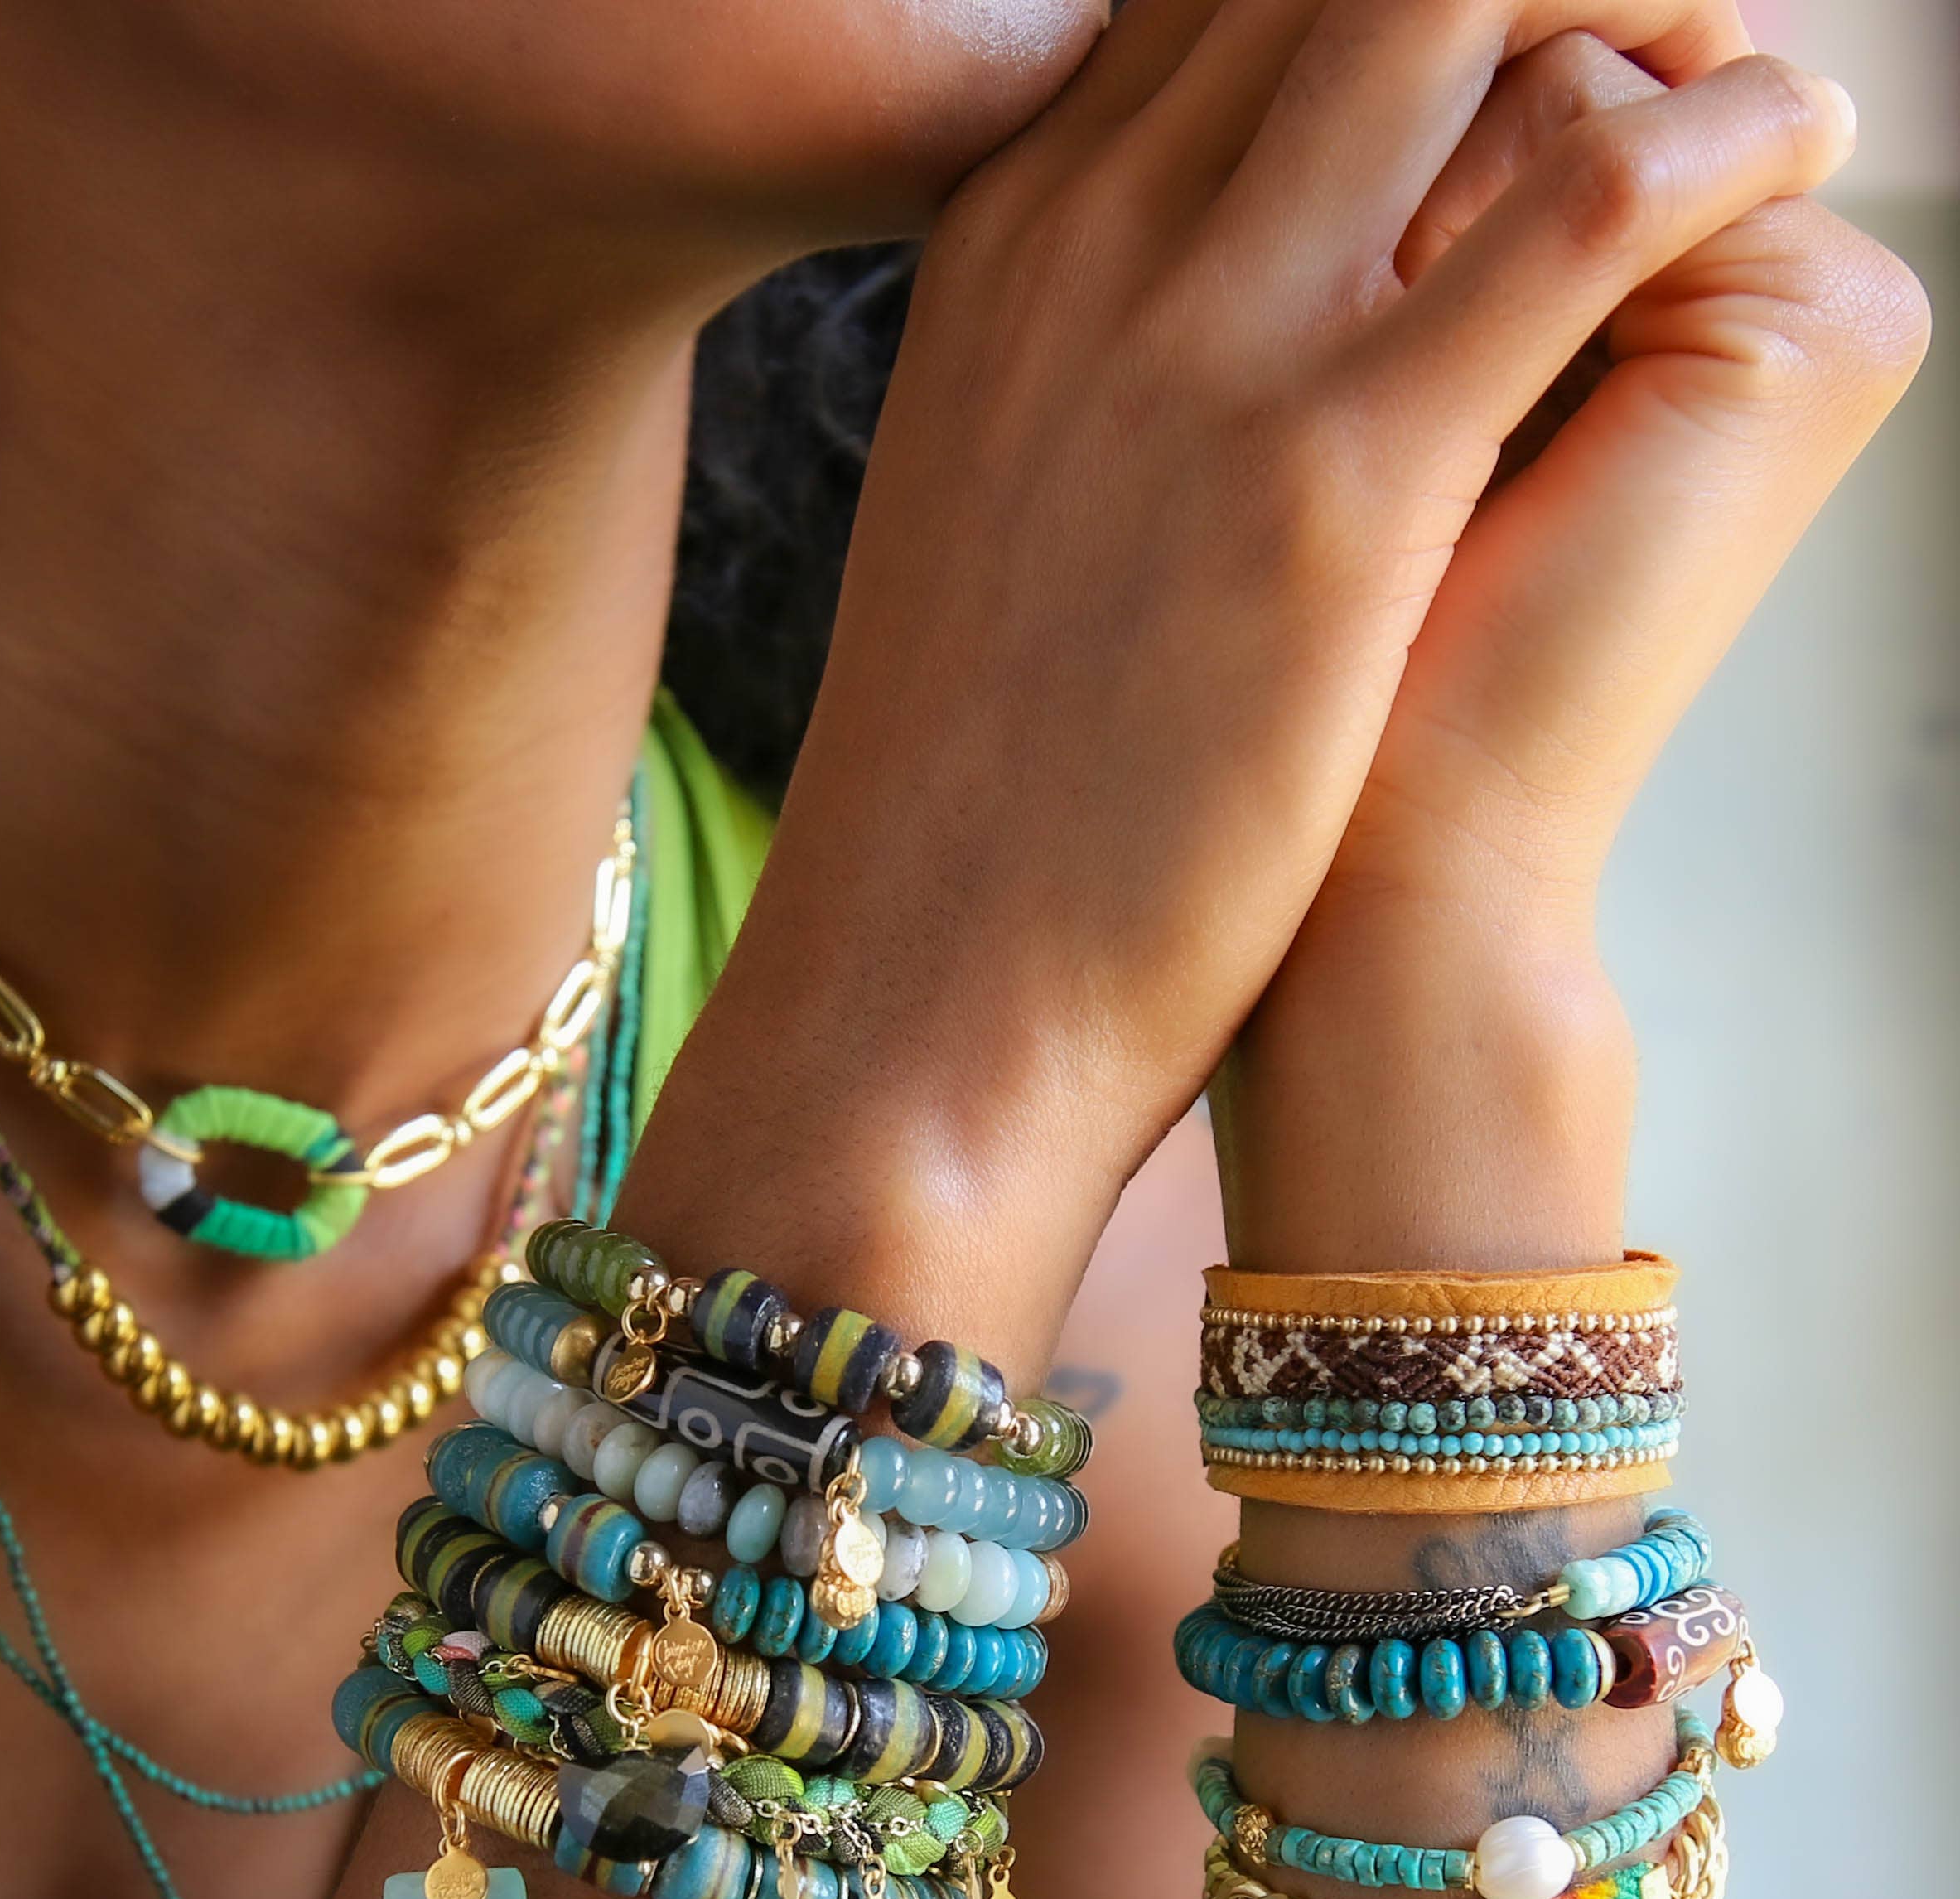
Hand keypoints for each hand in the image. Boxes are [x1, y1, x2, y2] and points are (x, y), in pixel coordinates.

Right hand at [645, 0, 1828, 1313]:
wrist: (918, 988)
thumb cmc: (973, 781)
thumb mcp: (998, 496)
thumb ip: (1085, 355)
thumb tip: (1192, 321)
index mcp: (1008, 235)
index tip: (1503, 31)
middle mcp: (1095, 235)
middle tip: (1651, 21)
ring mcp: (1210, 340)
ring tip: (1738, 55)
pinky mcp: (1337, 473)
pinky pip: (1597, 200)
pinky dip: (1730, 132)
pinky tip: (1792, 143)